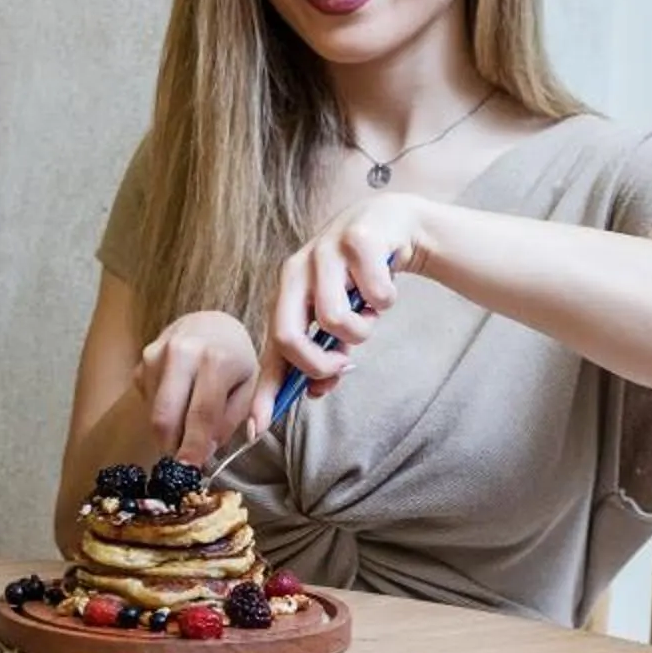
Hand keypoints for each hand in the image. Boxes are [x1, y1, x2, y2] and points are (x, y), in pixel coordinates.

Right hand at [136, 310, 259, 464]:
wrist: (210, 323)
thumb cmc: (235, 358)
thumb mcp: (251, 385)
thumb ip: (235, 419)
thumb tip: (209, 450)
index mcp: (214, 359)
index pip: (201, 414)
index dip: (194, 447)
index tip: (191, 471)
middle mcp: (180, 353)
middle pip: (166, 417)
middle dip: (172, 447)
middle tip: (185, 461)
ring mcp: (155, 356)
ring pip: (153, 414)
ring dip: (169, 431)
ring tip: (189, 422)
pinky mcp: (141, 362)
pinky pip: (147, 402)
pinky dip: (162, 413)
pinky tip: (179, 401)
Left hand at [250, 194, 436, 419]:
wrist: (394, 224)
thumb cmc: (359, 278)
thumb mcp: (337, 315)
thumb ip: (323, 352)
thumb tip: (313, 392)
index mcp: (286, 293)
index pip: (270, 348)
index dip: (265, 390)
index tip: (258, 428)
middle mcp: (296, 271)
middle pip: (288, 336)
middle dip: (317, 365)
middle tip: (343, 364)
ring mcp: (324, 252)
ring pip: (334, 319)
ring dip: (362, 330)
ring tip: (370, 315)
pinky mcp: (358, 240)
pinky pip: (375, 294)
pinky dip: (386, 301)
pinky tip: (384, 287)